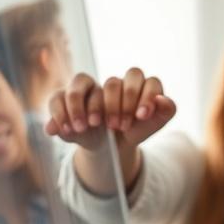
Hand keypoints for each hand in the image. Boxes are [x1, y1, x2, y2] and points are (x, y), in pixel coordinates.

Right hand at [45, 68, 175, 150]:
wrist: (112, 146)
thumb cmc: (135, 129)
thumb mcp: (152, 124)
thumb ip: (164, 111)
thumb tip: (163, 99)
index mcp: (134, 83)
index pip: (137, 77)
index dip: (142, 95)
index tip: (142, 116)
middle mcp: (110, 82)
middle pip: (112, 82)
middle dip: (115, 105)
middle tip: (117, 126)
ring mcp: (87, 88)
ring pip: (82, 81)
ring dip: (84, 106)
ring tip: (87, 127)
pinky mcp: (66, 97)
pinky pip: (58, 96)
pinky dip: (61, 113)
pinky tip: (66, 130)